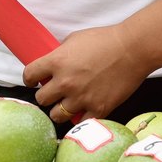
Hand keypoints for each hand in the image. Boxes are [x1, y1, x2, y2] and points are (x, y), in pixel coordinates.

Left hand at [24, 24, 150, 123]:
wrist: (132, 50)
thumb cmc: (104, 40)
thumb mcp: (74, 40)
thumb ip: (60, 54)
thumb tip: (51, 64)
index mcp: (56, 62)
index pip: (29, 74)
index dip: (29, 78)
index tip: (33, 80)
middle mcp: (65, 82)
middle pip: (41, 99)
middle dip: (46, 95)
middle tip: (53, 92)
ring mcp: (81, 98)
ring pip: (57, 115)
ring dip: (59, 110)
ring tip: (66, 104)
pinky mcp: (98, 109)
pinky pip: (80, 122)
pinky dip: (79, 118)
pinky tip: (82, 111)